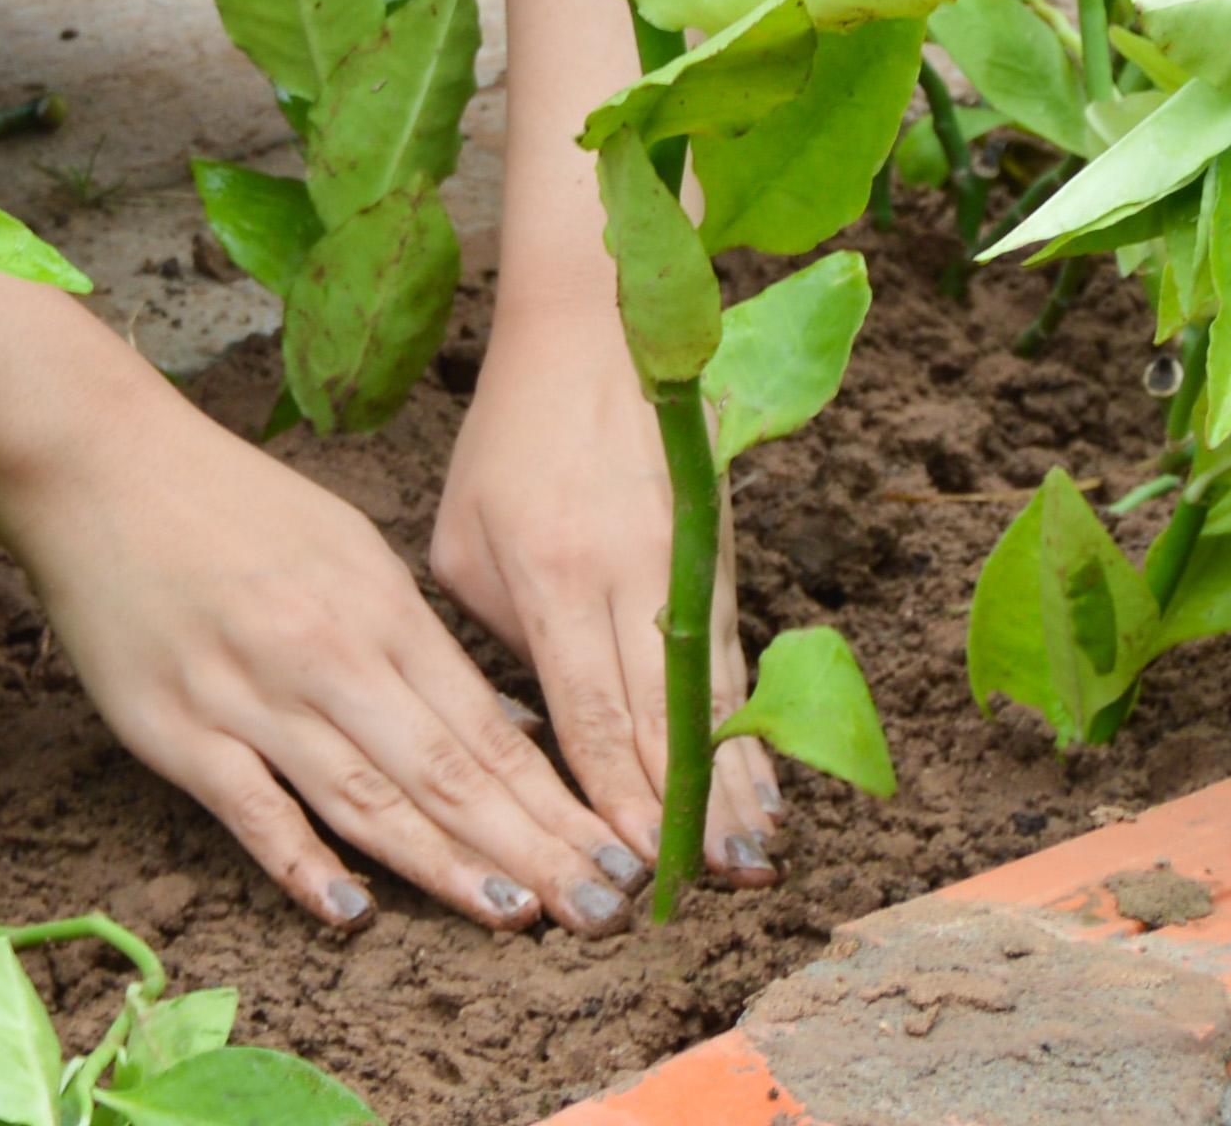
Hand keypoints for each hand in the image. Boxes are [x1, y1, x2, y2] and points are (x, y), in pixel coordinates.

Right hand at [0, 375, 649, 935]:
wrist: (97, 460)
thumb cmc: (230, 503)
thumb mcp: (347, 546)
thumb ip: (420, 641)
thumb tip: (507, 729)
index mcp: (374, 604)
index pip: (485, 726)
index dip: (553, 800)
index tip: (613, 855)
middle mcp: (323, 653)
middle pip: (443, 771)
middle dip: (530, 847)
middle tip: (600, 911)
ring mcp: (246, 694)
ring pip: (363, 798)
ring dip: (442, 865)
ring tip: (513, 916)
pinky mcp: (172, 727)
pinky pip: (250, 808)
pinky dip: (302, 862)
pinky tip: (351, 910)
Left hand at [432, 269, 778, 905]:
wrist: (595, 334)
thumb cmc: (508, 441)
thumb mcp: (462, 538)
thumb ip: (490, 633)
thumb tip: (519, 726)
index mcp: (550, 575)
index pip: (587, 713)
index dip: (613, 798)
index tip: (626, 870)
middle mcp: (629, 577)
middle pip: (660, 719)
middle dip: (681, 815)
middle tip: (699, 896)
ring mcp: (687, 567)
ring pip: (715, 698)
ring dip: (734, 788)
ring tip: (752, 866)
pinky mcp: (723, 559)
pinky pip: (741, 663)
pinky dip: (754, 731)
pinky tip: (768, 789)